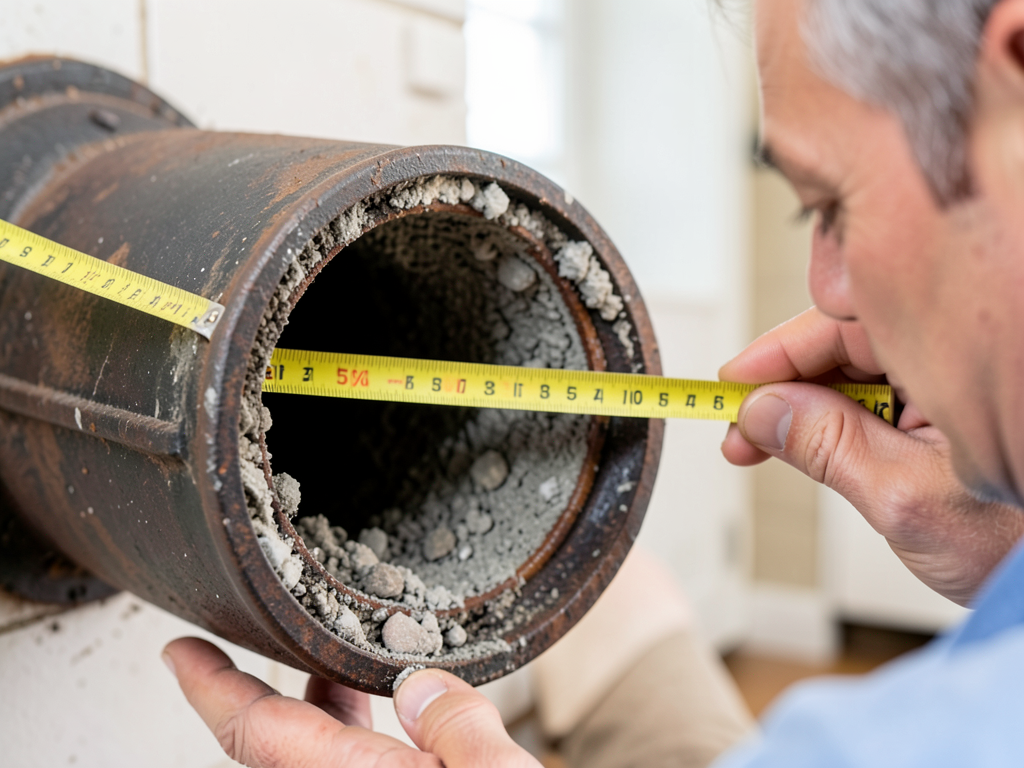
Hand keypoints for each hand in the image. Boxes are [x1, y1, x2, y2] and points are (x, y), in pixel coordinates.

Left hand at [161, 637, 539, 767]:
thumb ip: (459, 727)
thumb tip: (422, 686)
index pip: (255, 732)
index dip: (208, 686)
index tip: (181, 652)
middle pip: (275, 740)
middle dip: (264, 683)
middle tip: (259, 637)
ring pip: (311, 755)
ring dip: (315, 704)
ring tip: (331, 660)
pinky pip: (346, 766)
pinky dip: (349, 731)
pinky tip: (381, 708)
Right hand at [720, 307, 1023, 605]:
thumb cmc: (1016, 542)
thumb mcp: (905, 497)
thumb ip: (827, 447)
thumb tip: (763, 411)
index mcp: (951, 365)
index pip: (845, 332)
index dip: (777, 355)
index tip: (730, 384)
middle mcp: (942, 368)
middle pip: (837, 352)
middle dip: (779, 389)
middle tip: (737, 430)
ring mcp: (935, 393)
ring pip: (844, 380)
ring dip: (796, 411)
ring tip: (758, 446)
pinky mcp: (928, 420)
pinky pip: (861, 406)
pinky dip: (822, 426)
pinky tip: (799, 445)